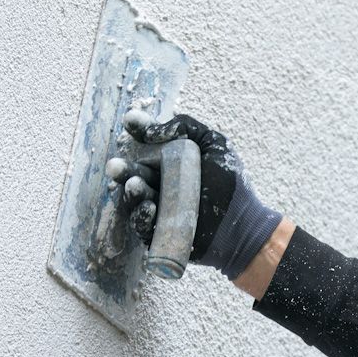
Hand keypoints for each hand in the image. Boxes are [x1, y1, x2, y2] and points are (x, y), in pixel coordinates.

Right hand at [110, 113, 282, 279]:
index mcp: (169, 163)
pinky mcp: (159, 234)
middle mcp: (160, 185)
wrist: (242, 224)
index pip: (146, 146)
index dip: (137, 132)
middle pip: (134, 175)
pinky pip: (142, 227)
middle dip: (123, 170)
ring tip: (134, 186)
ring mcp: (158, 210)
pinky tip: (149, 208)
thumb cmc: (230, 184)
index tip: (130, 123)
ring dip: (131, 193)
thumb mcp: (214, 144)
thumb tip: (150, 131)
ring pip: (135, 201)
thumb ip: (186, 127)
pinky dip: (142, 217)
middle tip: (115, 166)